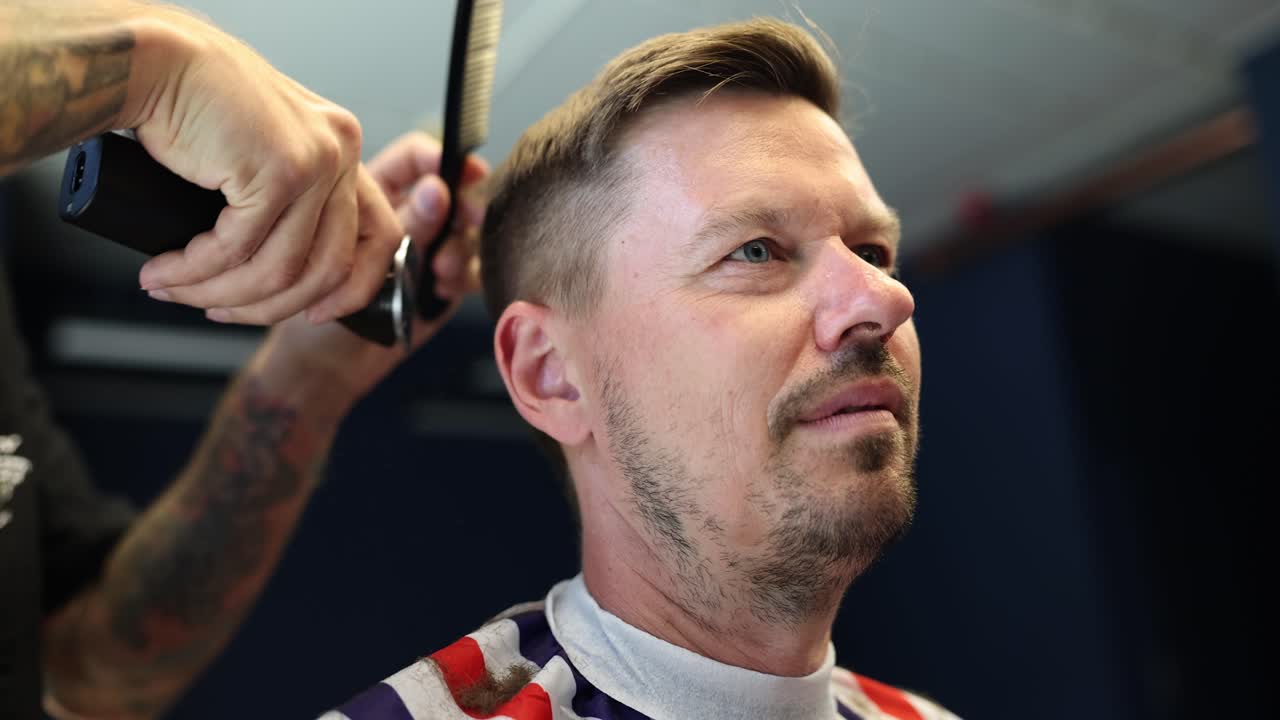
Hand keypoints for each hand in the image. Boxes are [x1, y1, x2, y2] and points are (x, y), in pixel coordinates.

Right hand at [120, 6, 401, 324]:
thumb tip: (286, 276)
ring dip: (221, 294)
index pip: (379, 235)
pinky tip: (166, 273)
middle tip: (218, 310)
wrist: (156, 60)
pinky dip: (195, 272)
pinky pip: (237, 250)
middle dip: (268, 306)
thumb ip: (288, 199)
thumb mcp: (263, 154)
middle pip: (327, 267)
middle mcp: (341, 151)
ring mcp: (315, 161)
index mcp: (343, 148)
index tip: (318, 314)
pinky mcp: (277, 171)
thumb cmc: (196, 103)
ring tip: (175, 291)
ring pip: (280, 269)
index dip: (354, 288)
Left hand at [250, 132, 488, 405]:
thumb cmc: (309, 299)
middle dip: (464, 202)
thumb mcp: (342, 251)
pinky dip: (462, 276)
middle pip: (450, 192)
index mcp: (372, 194)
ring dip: (459, 246)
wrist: (317, 358)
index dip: (437, 157)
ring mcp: (426, 248)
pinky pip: (469, 271)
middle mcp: (404, 216)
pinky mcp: (441, 282)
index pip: (413, 159)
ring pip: (463, 232)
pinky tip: (442, 287)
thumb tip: (435, 191)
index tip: (460, 167)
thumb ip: (392, 224)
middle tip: (469, 213)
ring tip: (441, 267)